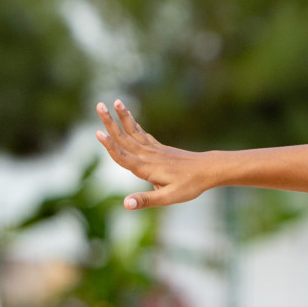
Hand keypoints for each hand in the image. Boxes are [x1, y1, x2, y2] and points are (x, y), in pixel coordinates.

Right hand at [95, 100, 213, 209]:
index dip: (109, 146)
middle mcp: (148, 156)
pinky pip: (143, 134)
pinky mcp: (161, 148)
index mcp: (147, 168)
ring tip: (115, 101)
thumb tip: (125, 204)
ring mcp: (155, 150)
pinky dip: (135, 125)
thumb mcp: (169, 197)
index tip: (98, 132)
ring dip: (123, 117)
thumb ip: (146, 200)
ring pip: (134, 132)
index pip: (123, 156)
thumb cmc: (190, 185)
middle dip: (110, 122)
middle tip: (99, 105)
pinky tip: (130, 119)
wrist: (209, 170)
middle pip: (124, 138)